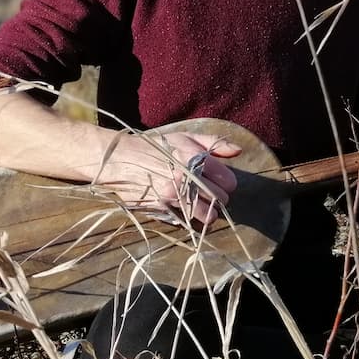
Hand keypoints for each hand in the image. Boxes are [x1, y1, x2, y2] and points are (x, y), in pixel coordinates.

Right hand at [99, 132, 240, 227]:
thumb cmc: (155, 147)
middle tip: (209, 192)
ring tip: (202, 205)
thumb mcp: (184, 137)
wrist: (121, 159)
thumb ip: (214, 143)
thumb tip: (238, 151)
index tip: (219, 181)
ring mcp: (174, 196)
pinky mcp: (163, 209)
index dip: (226, 182)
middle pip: (220, 199)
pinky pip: (188, 221)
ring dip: (209, 212)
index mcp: (195, 158)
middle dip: (218, 197)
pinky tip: (185, 209)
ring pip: (208, 215)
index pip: (229, 181)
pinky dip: (191, 218)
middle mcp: (186, 178)